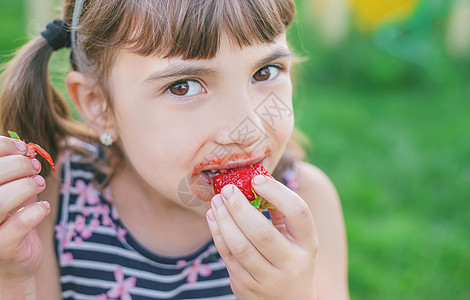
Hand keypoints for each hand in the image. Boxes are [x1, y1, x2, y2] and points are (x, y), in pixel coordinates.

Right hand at [0, 136, 49, 283]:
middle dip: (19, 166)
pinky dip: (36, 211)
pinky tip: (42, 208)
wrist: (14, 263)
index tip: (23, 148)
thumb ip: (15, 172)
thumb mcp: (12, 191)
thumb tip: (27, 148)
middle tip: (34, 169)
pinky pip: (20, 224)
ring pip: (0, 200)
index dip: (3, 147)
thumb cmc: (11, 220)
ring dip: (26, 187)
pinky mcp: (2, 248)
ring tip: (39, 186)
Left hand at [206, 174, 318, 299]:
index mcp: (308, 244)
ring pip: (240, 246)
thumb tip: (259, 181)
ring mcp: (268, 279)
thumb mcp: (296, 240)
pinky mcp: (247, 287)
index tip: (257, 179)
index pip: (298, 212)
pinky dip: (218, 234)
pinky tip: (213, 218)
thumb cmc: (290, 261)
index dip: (277, 192)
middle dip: (239, 207)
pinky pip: (228, 257)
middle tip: (228, 189)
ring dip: (224, 220)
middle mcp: (292, 264)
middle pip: (262, 232)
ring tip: (216, 202)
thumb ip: (281, 213)